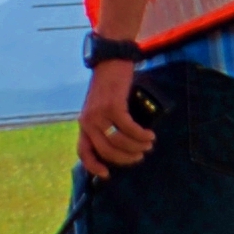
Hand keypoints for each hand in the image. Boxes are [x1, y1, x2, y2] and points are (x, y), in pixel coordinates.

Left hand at [77, 60, 154, 178]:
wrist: (111, 59)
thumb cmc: (109, 83)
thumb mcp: (100, 106)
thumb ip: (104, 123)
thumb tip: (119, 144)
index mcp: (84, 123)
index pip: (84, 151)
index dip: (94, 166)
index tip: (107, 175)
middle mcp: (88, 121)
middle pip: (107, 150)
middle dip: (125, 158)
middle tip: (140, 156)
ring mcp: (100, 114)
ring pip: (119, 141)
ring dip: (136, 146)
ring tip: (148, 144)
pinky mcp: (113, 106)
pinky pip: (129, 128)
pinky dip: (141, 135)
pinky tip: (149, 135)